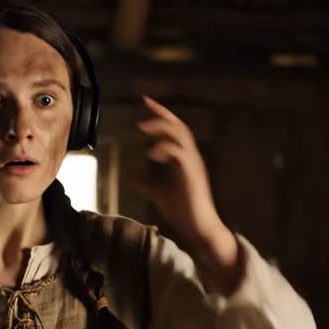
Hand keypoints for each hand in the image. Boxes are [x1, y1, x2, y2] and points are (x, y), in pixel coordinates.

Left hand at [133, 95, 240, 285]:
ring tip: (142, 126)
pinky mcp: (192, 174)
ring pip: (181, 136)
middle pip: (179, 126)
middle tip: (145, 102)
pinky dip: (164, 149)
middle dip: (162, 113)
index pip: (173, 130)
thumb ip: (146, 183)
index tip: (146, 102)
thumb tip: (130, 175)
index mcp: (184, 159)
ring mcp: (193, 164)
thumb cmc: (183, 211)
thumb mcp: (158, 193)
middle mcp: (191, 157)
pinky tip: (151, 153)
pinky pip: (180, 154)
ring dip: (162, 127)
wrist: (198, 227)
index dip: (161, 115)